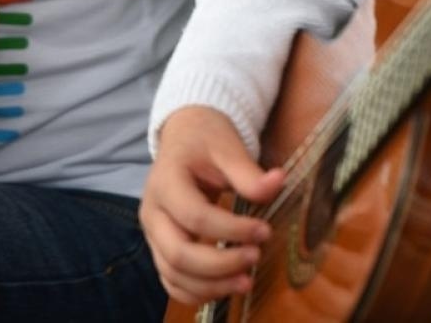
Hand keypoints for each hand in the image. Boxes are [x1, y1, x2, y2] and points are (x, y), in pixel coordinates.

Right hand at [140, 106, 284, 305]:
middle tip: (255, 258)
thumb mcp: (227, 147)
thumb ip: (248, 171)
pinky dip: (196, 292)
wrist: (186, 138)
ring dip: (211, 285)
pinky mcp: (160, 247)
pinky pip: (171, 280)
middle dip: (220, 265)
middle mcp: (152, 211)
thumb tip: (278, 182)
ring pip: (173, 274)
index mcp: (165, 181)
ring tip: (246, 281)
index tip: (264, 231)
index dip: (231, 230)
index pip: (195, 216)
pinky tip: (226, 287)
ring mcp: (153, 233)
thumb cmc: (206, 140)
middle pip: (178, 253)